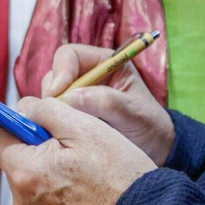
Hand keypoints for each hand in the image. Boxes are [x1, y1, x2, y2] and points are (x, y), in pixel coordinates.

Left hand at [0, 96, 156, 204]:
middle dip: (37, 152)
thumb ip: (46, 110)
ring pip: (34, 189)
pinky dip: (59, 204)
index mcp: (26, 172)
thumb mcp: (85, 128)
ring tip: (86, 179)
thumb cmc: (119, 174)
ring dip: (50, 178)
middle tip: (71, 147)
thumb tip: (23, 109)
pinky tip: (86, 201)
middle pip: (19, 165)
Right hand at [42, 44, 175, 166]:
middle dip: (54, 94)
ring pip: (51, 95)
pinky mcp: (72, 114)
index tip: (57, 93)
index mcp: (105, 63)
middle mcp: (87, 75)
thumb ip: (106, 102)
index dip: (61, 71)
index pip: (70, 56)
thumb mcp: (132, 112)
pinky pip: (53, 113)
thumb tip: (70, 98)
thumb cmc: (148, 125)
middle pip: (55, 74)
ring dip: (53, 110)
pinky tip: (65, 134)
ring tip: (67, 127)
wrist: (154, 148)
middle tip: (59, 116)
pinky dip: (54, 121)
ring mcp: (77, 95)